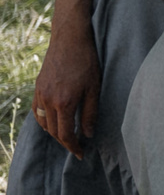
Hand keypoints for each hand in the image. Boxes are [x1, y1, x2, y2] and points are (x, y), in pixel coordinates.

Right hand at [32, 19, 100, 155]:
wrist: (69, 40)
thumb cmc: (87, 62)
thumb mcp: (94, 88)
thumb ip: (90, 113)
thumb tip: (88, 134)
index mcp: (64, 103)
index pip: (65, 134)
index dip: (73, 147)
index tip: (82, 154)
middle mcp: (48, 101)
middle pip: (53, 132)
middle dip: (65, 142)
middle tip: (77, 148)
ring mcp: (40, 94)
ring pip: (43, 123)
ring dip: (54, 133)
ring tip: (67, 137)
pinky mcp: (37, 87)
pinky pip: (38, 111)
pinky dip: (44, 121)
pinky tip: (53, 122)